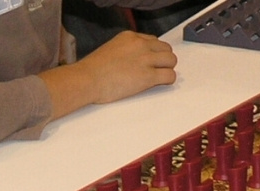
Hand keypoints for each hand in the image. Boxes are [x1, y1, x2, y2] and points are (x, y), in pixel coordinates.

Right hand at [42, 31, 177, 119]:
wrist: (88, 79)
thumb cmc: (93, 70)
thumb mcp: (110, 49)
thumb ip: (126, 51)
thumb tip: (133, 61)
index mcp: (130, 37)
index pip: (153, 41)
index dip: (153, 52)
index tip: (150, 61)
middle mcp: (140, 45)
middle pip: (165, 49)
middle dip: (163, 59)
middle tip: (157, 70)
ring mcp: (145, 60)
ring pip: (171, 60)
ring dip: (167, 68)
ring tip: (159, 77)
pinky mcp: (148, 76)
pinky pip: (170, 75)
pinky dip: (168, 80)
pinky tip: (160, 83)